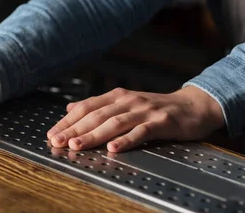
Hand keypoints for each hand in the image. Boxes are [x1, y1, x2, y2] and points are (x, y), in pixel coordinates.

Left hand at [46, 86, 224, 152]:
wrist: (193, 106)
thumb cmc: (156, 108)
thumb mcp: (125, 103)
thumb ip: (99, 106)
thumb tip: (70, 109)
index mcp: (116, 96)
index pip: (86, 108)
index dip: (67, 121)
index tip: (52, 133)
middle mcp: (128, 101)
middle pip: (96, 116)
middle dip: (74, 129)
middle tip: (56, 141)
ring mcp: (144, 111)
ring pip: (114, 123)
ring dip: (94, 135)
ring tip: (77, 145)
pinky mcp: (160, 123)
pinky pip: (141, 132)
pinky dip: (126, 140)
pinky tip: (113, 148)